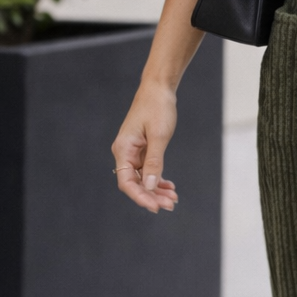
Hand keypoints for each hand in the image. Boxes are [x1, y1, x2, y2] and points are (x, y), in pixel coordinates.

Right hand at [111, 80, 179, 214]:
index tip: (155, 207)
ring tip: (173, 199)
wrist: (158, 89)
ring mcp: (133, 152)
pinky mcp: (142, 150)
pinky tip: (170, 187)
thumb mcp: (159, 136)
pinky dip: (158, 180)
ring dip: (157, 190)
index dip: (140, 196)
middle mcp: (125, 153)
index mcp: (123, 149)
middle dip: (152, 196)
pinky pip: (148, 170)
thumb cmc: (157, 108)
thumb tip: (150, 186)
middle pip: (135, 183)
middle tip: (170, 205)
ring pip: (143, 179)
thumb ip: (154, 161)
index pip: (126, 181)